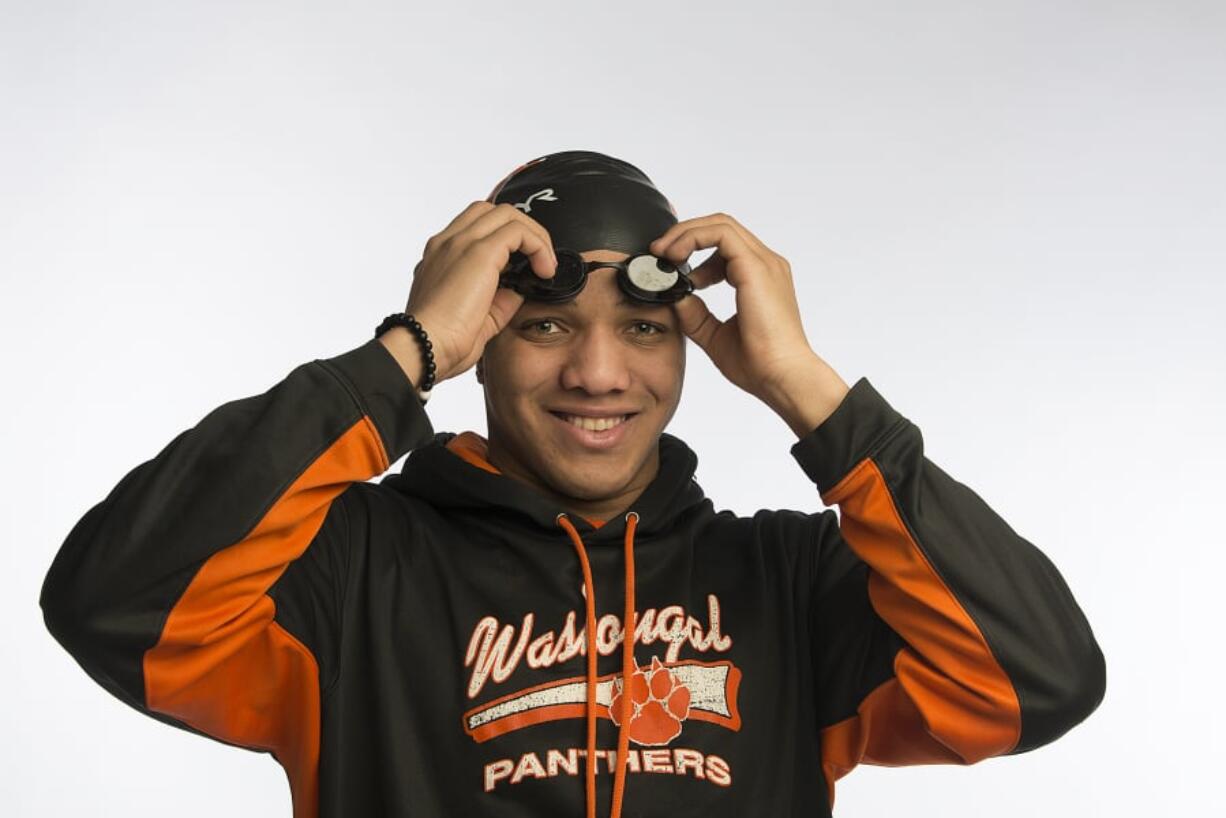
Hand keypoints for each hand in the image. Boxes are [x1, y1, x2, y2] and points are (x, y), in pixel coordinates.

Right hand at [395, 202, 557, 382]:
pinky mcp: (478, 252)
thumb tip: (522, 287)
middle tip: (539, 262)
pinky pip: (518, 231)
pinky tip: (545, 271)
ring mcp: (460, 242)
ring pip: (507, 214)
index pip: (476, 226)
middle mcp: (447, 242)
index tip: (523, 266)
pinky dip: (538, 245)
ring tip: (545, 266)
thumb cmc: (441, 342)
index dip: (506, 239)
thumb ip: (500, 297)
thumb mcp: (478, 315)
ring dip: (534, 235)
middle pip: (493, 211)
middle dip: (524, 230)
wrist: (424, 349)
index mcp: (441, 256)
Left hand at [650, 213, 817, 399]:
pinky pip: (721, 234)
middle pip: (722, 227)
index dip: (694, 247)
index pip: (725, 244)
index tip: (670, 265)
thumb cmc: (760, 363)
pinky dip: (693, 238)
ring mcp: (764, 263)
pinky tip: (675, 257)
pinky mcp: (756, 268)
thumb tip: (676, 298)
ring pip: (721, 224)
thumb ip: (696, 315)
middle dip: (685, 234)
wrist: (782, 377)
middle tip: (658, 253)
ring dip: (686, 233)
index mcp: (760, 278)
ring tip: (663, 253)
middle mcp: (766, 265)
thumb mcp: (715, 336)